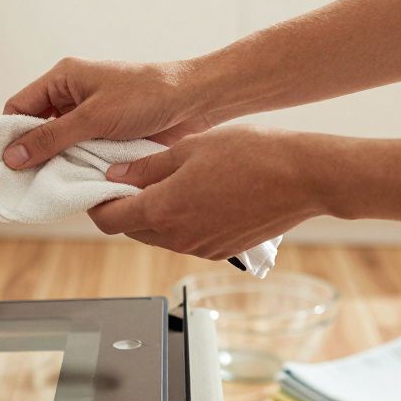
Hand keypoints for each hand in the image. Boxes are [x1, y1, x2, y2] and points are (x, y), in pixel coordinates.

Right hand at [1, 57, 206, 169]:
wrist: (195, 101)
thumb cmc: (146, 96)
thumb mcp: (93, 118)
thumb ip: (51, 137)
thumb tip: (12, 155)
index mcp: (63, 78)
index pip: (20, 106)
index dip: (8, 133)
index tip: (2, 163)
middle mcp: (73, 95)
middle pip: (37, 127)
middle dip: (31, 152)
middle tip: (22, 181)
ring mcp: (90, 116)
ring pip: (59, 143)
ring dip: (56, 162)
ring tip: (48, 185)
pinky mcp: (107, 134)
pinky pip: (81, 152)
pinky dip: (77, 166)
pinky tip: (74, 183)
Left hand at [87, 126, 324, 258]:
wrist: (304, 177)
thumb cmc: (252, 154)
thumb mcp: (188, 148)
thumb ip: (146, 166)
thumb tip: (114, 175)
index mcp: (163, 210)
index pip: (108, 219)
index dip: (96, 204)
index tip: (96, 187)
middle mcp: (177, 237)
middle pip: (131, 229)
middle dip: (123, 207)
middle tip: (128, 180)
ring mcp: (200, 248)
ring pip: (158, 236)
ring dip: (151, 214)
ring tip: (164, 182)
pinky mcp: (221, 251)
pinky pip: (185, 239)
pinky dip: (178, 222)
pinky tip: (193, 195)